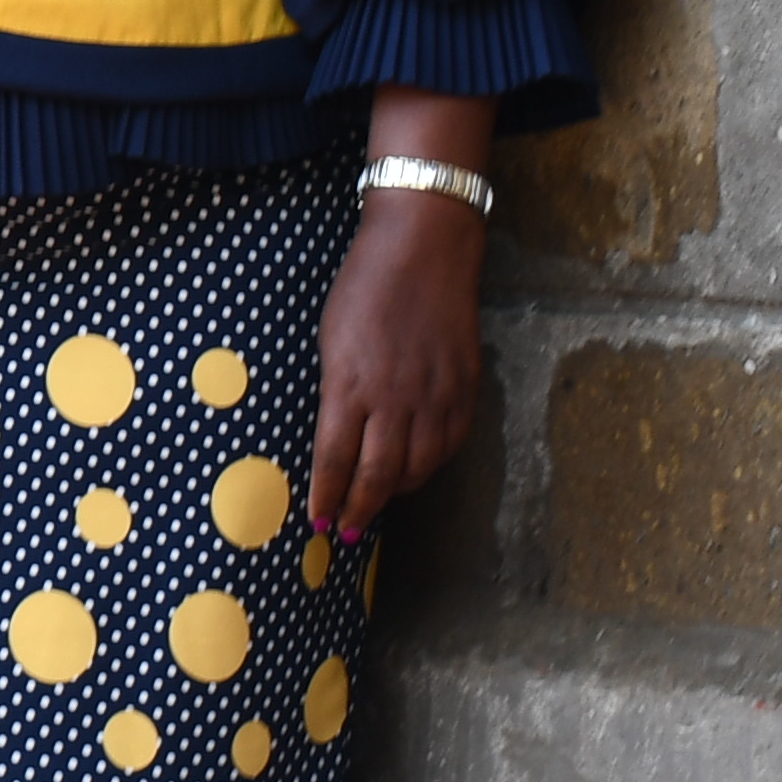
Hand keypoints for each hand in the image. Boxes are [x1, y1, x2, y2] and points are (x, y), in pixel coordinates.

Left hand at [306, 187, 488, 542]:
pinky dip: (429, 466)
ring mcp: (434, 396)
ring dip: (393, 493)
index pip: (335, 460)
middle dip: (358, 512)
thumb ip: (336, 392)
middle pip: (377, 477)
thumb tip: (335, 437)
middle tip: (345, 533)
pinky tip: (415, 470)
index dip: (327, 497)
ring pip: (417, 468)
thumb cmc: (365, 286)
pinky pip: (448, 445)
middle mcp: (394, 399)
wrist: (423, 248)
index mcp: (350, 385)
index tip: (317, 521)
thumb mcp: (331, 339)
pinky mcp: (464, 389)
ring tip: (376, 504)